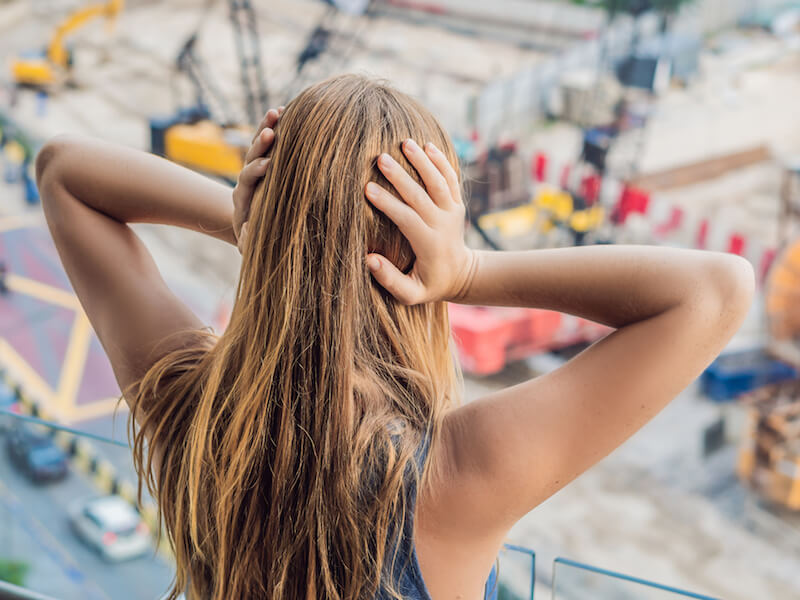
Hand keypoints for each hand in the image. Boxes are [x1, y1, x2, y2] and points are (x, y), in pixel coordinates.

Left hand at [233, 106, 282, 252]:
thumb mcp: (249, 244)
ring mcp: (255, 169)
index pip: (247, 179)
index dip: (255, 171)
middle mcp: (247, 179)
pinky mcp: (265, 162)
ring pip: (258, 145)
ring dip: (267, 127)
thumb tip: (245, 233)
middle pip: (249, 156)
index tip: (267, 164)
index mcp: (243, 197)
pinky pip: (269, 143)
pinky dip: (276, 127)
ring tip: (278, 111)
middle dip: (260, 144)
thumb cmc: (255, 238)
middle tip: (271, 132)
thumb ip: (246, 242)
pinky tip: (285, 110)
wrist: (249, 227)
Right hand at [365, 139, 475, 304]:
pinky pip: (451, 179)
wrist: (462, 276)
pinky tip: (427, 145)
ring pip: (438, 182)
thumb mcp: (410, 294)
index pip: (406, 219)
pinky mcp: (457, 204)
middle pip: (421, 195)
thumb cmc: (429, 285)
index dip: (387, 203)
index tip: (367, 188)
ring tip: (405, 143)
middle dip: (400, 176)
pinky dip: (441, 162)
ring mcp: (452, 212)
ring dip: (422, 161)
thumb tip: (368, 259)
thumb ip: (390, 280)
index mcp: (429, 244)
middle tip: (380, 158)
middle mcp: (443, 224)